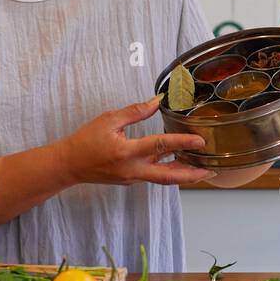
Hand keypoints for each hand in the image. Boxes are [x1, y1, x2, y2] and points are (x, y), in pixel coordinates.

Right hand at [61, 96, 214, 186]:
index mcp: (127, 152)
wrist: (68, 165)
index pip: (160, 146)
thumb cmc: (85, 140)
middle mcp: (132, 169)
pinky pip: (153, 175)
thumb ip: (135, 111)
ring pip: (162, 178)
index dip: (182, 142)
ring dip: (183, 174)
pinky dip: (168, 171)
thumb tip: (157, 101)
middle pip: (168, 176)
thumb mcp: (109, 120)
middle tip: (210, 169)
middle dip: (191, 173)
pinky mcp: (130, 180)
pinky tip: (178, 164)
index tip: (200, 140)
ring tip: (201, 169)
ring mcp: (132, 177)